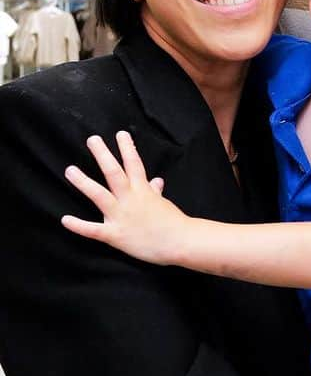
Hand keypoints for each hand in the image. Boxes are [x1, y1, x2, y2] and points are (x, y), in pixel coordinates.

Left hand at [61, 131, 186, 263]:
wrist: (180, 242)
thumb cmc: (174, 223)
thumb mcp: (164, 203)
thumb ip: (155, 192)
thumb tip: (157, 181)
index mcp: (144, 191)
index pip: (134, 164)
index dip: (127, 148)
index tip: (120, 134)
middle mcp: (131, 199)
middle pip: (114, 173)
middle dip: (103, 155)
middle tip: (92, 140)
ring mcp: (121, 216)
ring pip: (100, 195)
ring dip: (84, 183)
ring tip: (70, 170)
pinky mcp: (116, 235)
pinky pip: (94, 230)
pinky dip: (79, 226)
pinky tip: (65, 220)